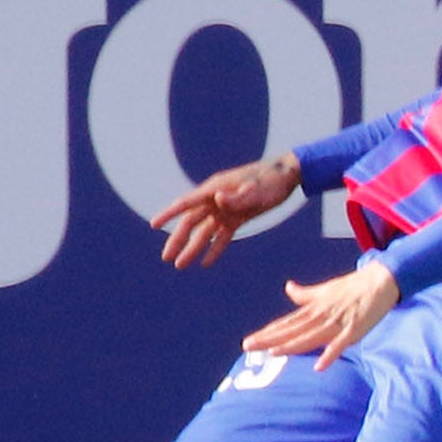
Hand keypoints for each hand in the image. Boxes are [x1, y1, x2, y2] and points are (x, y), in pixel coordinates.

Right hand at [152, 151, 302, 269]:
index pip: (186, 203)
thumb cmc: (271, 179)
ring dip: (193, 248)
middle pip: (191, 222)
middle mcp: (216, 200)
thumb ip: (237, 196)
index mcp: (215, 189)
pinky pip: (222, 236)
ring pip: (204, 232)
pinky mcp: (237, 218)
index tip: (154, 224)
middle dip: (178, 240)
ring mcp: (226, 210)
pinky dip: (215, 249)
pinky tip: (206, 263)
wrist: (287, 175)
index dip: (169, 214)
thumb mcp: (256, 189)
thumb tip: (217, 199)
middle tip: (166, 258)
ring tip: (180, 266)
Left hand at [241, 259, 399, 371]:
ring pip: (310, 336)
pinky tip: (319, 366)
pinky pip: (341, 344)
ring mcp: (338, 323)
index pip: (287, 323)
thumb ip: (305, 294)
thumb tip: (288, 287)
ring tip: (273, 353)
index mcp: (314, 308)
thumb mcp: (325, 289)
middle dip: (270, 339)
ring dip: (292, 345)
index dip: (268, 332)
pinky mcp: (355, 329)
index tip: (250, 341)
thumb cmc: (353, 286)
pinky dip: (330, 354)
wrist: (381, 280)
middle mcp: (322, 315)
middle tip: (248, 346)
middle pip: (292, 330)